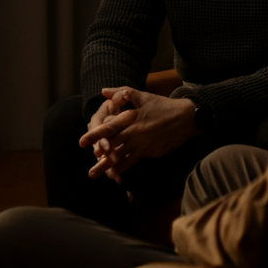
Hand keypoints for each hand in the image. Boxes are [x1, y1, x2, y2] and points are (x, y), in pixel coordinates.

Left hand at [80, 87, 200, 180]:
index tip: (82, 142)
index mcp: (131, 118)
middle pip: (112, 145)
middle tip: (88, 166)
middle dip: (99, 156)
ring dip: (108, 167)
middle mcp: (135, 132)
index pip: (109, 127)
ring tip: (95, 174)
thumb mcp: (142, 95)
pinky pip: (133, 162)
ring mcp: (142, 144)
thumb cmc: (161, 105)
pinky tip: (115, 175)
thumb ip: (121, 93)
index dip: (95, 135)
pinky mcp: (150, 152)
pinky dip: (123, 168)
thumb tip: (103, 92)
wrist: (185, 118)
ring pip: (122, 157)